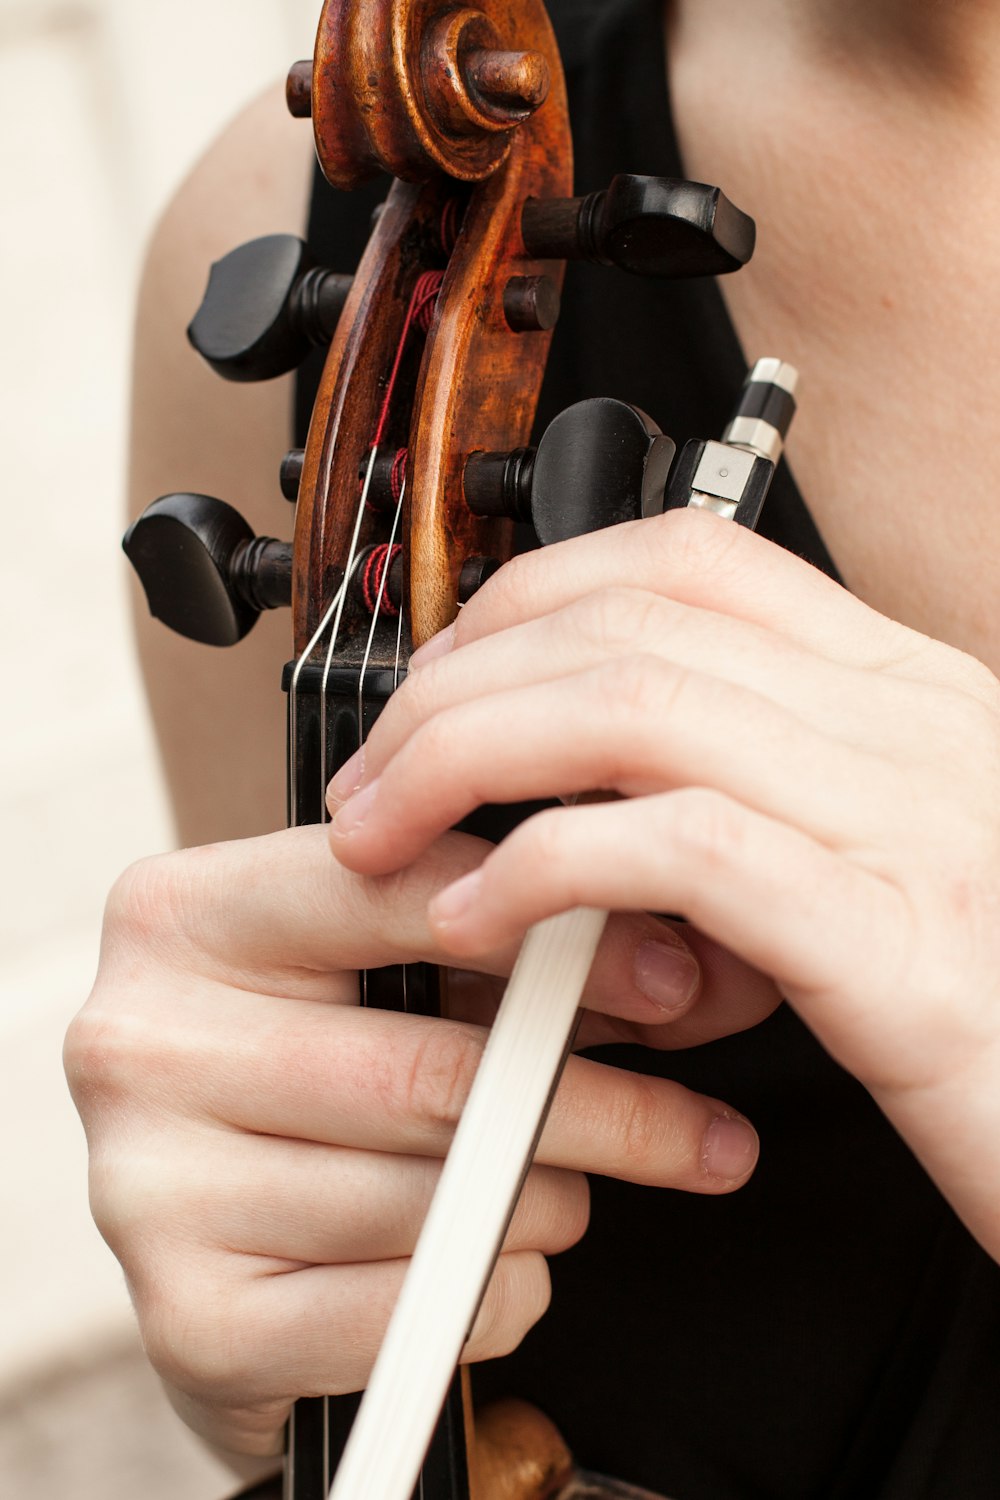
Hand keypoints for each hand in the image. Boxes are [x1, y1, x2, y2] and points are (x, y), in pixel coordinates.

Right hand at [65, 821, 761, 1456]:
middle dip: (597, 1107)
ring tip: (564, 1188)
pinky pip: (407, 1313)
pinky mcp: (190, 1318)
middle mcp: (137, 1040)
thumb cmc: (320, 1067)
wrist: (218, 1226)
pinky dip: (494, 1293)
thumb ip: (492, 940)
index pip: (386, 891)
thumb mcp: (383, 970)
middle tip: (702, 1131)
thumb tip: (671, 951)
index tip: (672, 973)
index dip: (550, 931)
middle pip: (423, 1070)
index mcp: (180, 915)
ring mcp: (147, 1186)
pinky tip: (494, 1263)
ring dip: (546, 1203)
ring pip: (429, 1198)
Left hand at [328, 508, 999, 1262]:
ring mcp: (913, 820)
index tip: (444, 674)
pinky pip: (682, 851)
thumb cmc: (999, 1012)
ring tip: (391, 832)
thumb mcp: (866, 885)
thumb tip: (577, 847)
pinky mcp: (897, 943)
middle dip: (459, 684)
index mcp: (906, 693)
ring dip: (471, 758)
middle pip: (630, 621)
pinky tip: (482, 916)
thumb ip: (736, 841)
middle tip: (378, 772)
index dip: (532, 596)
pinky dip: (547, 868)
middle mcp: (915, 726)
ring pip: (636, 707)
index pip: (689, 559)